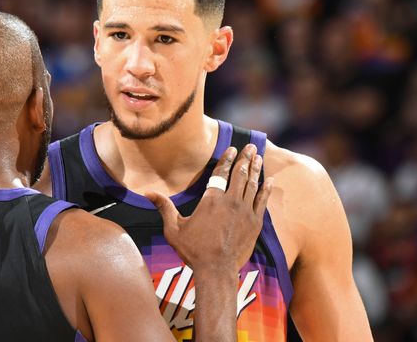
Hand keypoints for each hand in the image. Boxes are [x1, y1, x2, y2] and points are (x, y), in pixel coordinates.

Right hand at [145, 144, 272, 275]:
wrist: (217, 270)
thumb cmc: (193, 250)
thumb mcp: (173, 229)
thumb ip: (164, 207)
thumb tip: (147, 193)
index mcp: (211, 200)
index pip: (221, 173)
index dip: (227, 159)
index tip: (232, 149)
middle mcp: (230, 201)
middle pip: (240, 174)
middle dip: (245, 158)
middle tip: (251, 147)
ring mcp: (245, 212)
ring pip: (252, 184)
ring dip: (256, 169)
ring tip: (259, 157)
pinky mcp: (255, 223)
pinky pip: (262, 201)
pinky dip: (266, 189)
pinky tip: (269, 180)